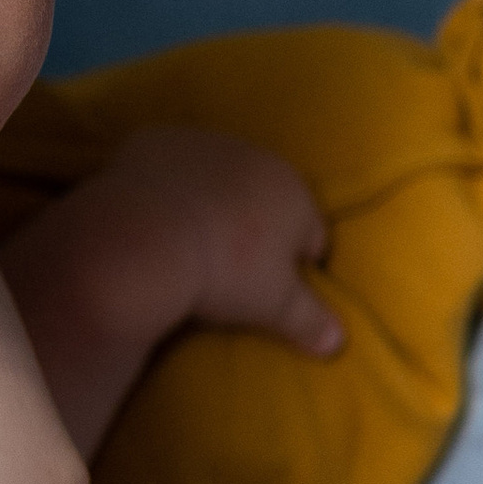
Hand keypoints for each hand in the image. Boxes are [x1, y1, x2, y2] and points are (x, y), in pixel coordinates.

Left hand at [1, 127, 342, 452]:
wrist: (144, 237)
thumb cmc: (224, 273)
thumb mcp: (275, 307)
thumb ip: (311, 321)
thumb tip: (339, 341)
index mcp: (294, 193)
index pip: (311, 234)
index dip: (296, 267)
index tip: (271, 290)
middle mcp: (255, 157)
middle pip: (264, 200)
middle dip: (255, 229)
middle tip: (229, 269)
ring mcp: (203, 143)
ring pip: (217, 179)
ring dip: (211, 204)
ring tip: (188, 244)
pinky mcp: (155, 142)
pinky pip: (169, 168)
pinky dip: (167, 189)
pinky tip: (154, 216)